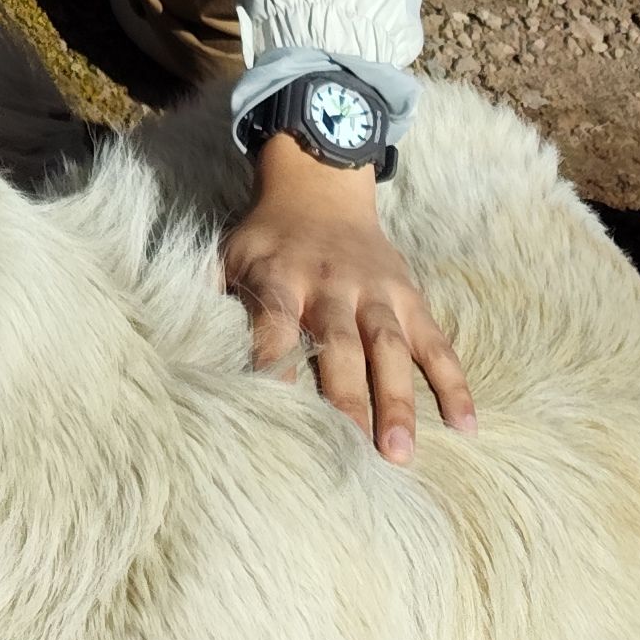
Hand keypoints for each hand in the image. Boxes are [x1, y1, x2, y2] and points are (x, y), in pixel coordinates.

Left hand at [222, 133, 475, 463]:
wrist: (320, 185)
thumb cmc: (266, 237)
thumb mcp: (229, 253)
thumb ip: (207, 294)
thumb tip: (172, 340)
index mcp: (281, 277)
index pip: (274, 322)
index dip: (272, 361)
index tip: (271, 411)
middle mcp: (331, 285)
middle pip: (340, 345)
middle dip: (347, 399)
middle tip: (354, 454)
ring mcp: (375, 291)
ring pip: (389, 348)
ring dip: (397, 400)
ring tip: (401, 453)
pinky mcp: (408, 296)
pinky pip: (436, 342)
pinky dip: (454, 382)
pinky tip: (467, 425)